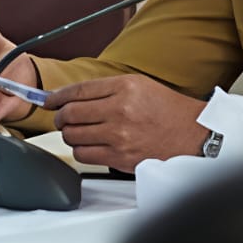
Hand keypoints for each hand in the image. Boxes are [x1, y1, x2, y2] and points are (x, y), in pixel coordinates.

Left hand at [44, 74, 209, 172]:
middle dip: (60, 116)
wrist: (194, 136)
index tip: (48, 100)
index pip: (77, 90)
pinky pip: (84, 155)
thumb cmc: (168, 110)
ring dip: (69, 134)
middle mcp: (120, 110)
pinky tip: (88, 146)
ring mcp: (119, 136)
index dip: (56, 96)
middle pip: (70, 114)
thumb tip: (72, 95)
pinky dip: (80, 150)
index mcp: (124, 87)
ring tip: (77, 132)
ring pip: (74, 136)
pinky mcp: (121, 158)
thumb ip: (105, 88)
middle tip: (61, 118)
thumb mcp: (138, 85)